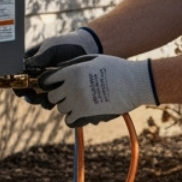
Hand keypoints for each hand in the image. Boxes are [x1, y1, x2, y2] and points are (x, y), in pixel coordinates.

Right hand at [16, 28, 102, 107]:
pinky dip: (51, 102)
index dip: (16, 83)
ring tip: (45, 98)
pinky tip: (56, 99)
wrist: (86, 47)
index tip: (19, 88)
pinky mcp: (58, 89)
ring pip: (37, 96)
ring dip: (38, 100)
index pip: (18, 74)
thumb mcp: (50, 49)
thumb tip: (23, 66)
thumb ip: (38, 59)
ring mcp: (47, 82)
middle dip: (28, 94)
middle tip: (31, 96)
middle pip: (26, 88)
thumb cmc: (65, 44)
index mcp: (30, 61)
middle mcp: (36, 73)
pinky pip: (51, 99)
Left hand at [37, 54, 156, 127]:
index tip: (54, 86)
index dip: (49, 83)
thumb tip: (57, 71)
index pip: (47, 80)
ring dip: (68, 107)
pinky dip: (73, 119)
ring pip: (61, 109)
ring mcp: (78, 101)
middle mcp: (72, 86)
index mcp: (72, 71)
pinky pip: (69, 121)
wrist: (135, 82)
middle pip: (52, 96)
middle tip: (69, 95)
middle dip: (59, 96)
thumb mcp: (92, 60)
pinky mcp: (86, 115)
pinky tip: (82, 113)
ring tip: (81, 103)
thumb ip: (72, 65)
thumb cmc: (115, 68)